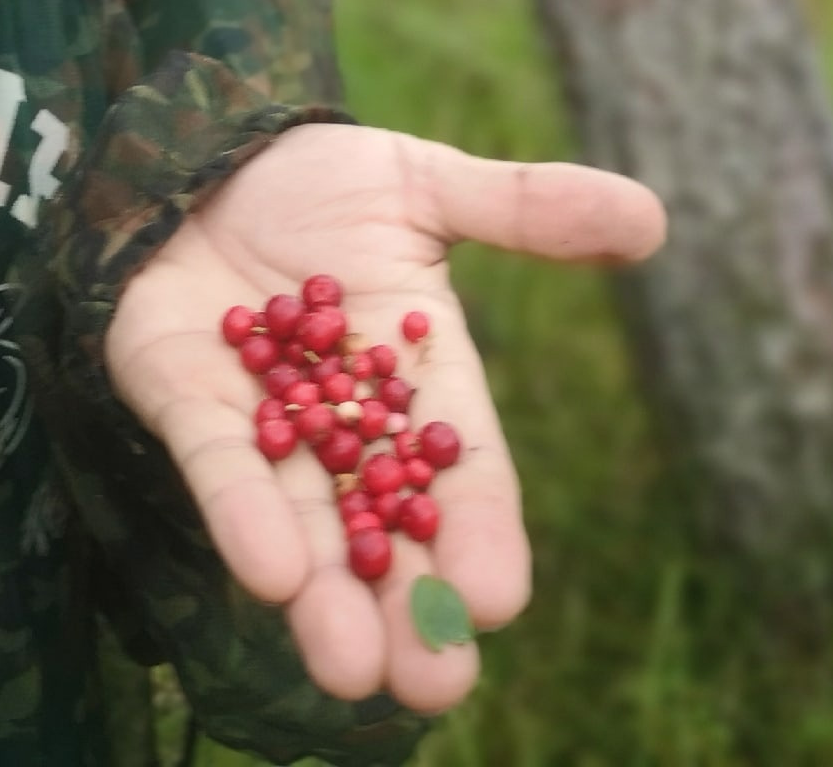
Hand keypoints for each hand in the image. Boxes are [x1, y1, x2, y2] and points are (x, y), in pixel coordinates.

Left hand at [104, 122, 665, 714]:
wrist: (196, 147)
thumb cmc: (316, 178)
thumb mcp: (423, 184)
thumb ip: (524, 209)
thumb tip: (654, 216)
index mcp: (416, 377)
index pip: (460, 470)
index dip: (479, 533)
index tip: (499, 602)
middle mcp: (341, 421)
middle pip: (383, 529)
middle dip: (407, 608)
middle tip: (435, 687)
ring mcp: (258, 420)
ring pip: (300, 524)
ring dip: (327, 601)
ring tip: (352, 672)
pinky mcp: (179, 399)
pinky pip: (214, 467)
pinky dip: (242, 517)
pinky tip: (271, 578)